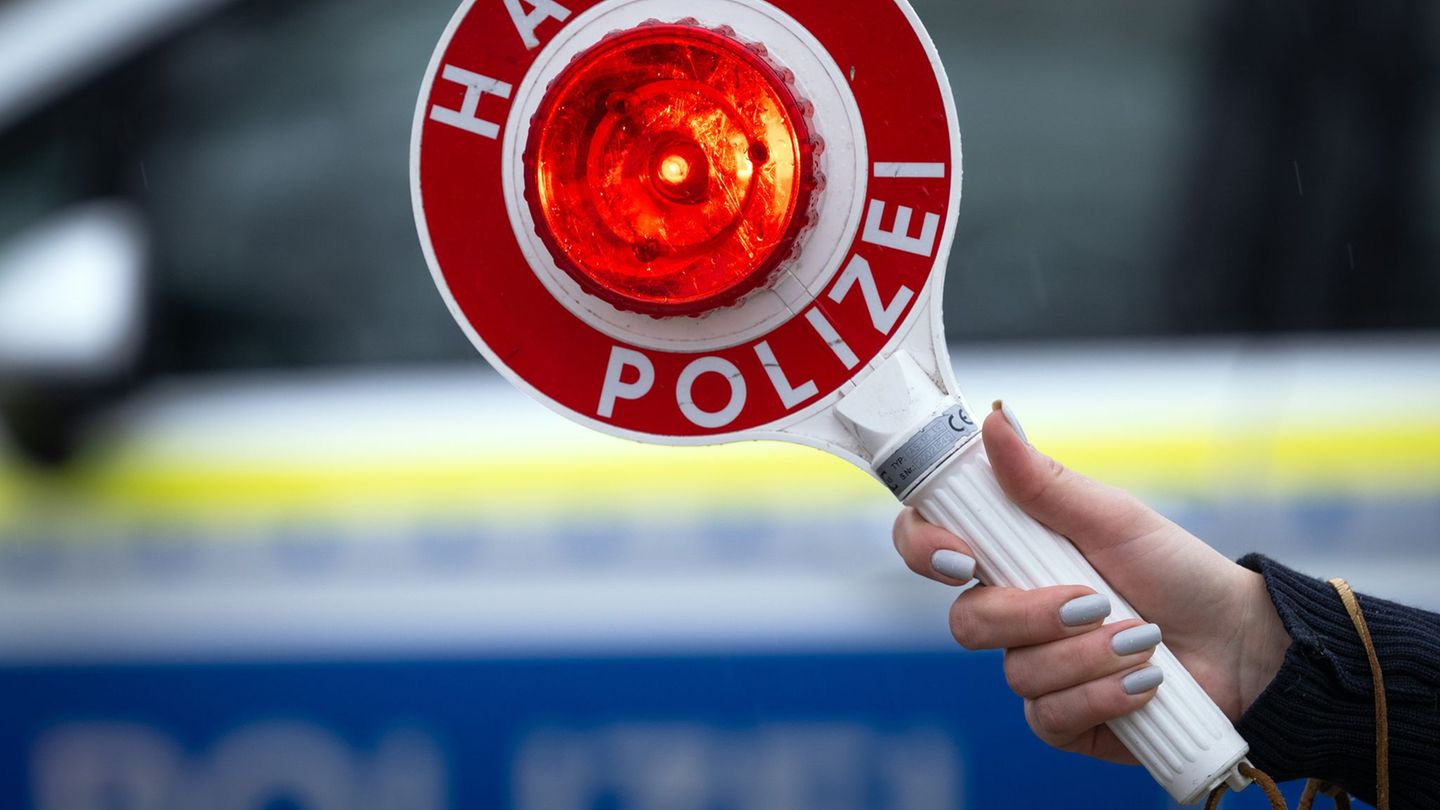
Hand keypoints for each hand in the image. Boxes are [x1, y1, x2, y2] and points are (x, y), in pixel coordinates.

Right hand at [892, 404, 1289, 763]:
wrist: (1239, 643)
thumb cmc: (1176, 570)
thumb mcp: (1112, 517)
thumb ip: (1044, 480)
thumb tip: (996, 420)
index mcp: (1011, 554)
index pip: (931, 547)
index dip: (926, 550)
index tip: (964, 556)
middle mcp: (1013, 613)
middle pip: (966, 621)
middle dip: (1031, 615)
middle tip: (1091, 601)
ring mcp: (1034, 668)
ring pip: (1016, 673)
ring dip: (1088, 656)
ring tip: (1141, 640)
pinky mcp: (1061, 718)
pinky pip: (1048, 716)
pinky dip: (1101, 698)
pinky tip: (1141, 683)